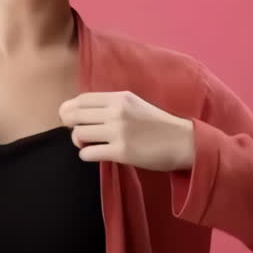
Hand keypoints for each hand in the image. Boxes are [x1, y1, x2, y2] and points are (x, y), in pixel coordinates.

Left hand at [58, 91, 195, 171]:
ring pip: (79, 134)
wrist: (182, 142)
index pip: (82, 99)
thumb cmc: (156, 125)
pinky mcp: (121, 152)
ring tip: (89, 145)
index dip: (70, 109)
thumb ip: (110, 105)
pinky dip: (87, 155)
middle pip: (75, 115)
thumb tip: (79, 111)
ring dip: (79, 142)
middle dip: (69, 125)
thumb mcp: (134, 104)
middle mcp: (117, 112)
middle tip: (78, 134)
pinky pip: (88, 153)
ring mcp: (119, 131)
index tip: (70, 118)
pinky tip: (96, 155)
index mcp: (120, 98)